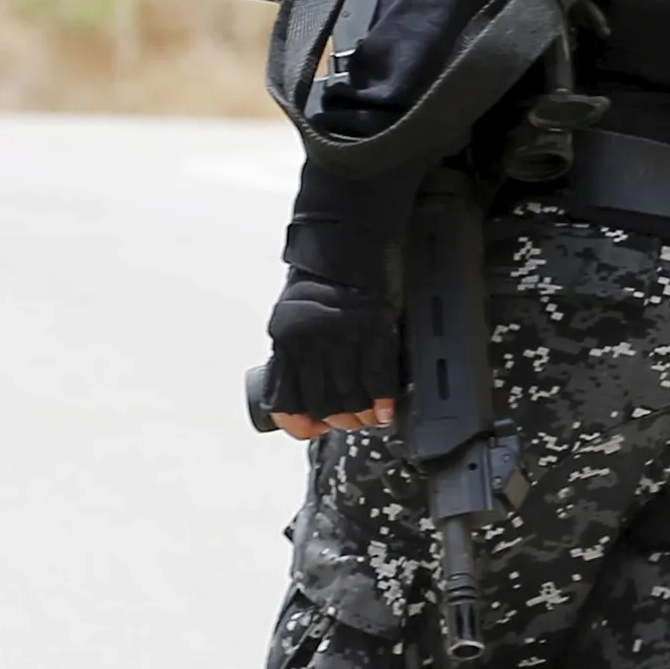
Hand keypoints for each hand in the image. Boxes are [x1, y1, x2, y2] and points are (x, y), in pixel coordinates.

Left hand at [260, 162, 417, 438]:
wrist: (348, 240)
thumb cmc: (319, 278)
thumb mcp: (292, 317)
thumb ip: (295, 354)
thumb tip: (304, 395)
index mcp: (284, 339)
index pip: (285, 397)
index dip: (298, 421)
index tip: (310, 428)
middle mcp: (309, 342)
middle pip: (322, 401)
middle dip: (335, 418)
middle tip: (348, 420)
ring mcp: (342, 338)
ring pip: (351, 395)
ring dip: (360, 414)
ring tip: (368, 418)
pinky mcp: (373, 331)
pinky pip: (378, 378)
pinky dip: (382, 400)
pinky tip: (385, 412)